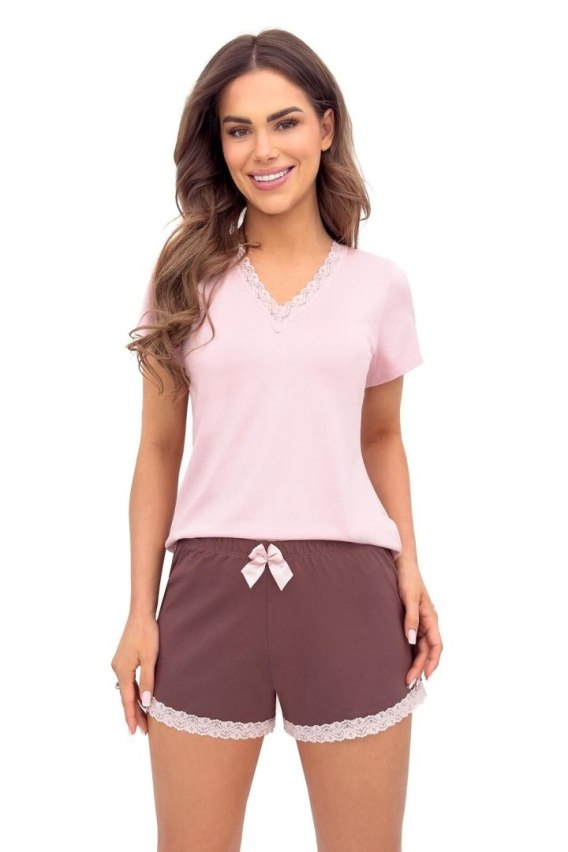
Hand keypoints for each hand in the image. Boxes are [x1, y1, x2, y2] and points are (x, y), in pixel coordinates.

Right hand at [111, 612, 158, 734]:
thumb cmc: (147, 633)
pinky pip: (128, 680)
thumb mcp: (151, 658)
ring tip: (142, 718)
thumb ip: (148, 681)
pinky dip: (133, 691)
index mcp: (122, 670)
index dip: (132, 716)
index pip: (127, 700)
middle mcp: (117, 668)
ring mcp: (119, 663)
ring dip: (134, 703)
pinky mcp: (124, 658)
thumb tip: (146, 703)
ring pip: (127, 689)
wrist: (141, 613)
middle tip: (141, 731)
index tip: (134, 732)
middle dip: (133, 713)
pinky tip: (138, 696)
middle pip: (126, 696)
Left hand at [395, 558, 442, 686]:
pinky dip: (411, 651)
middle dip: (419, 667)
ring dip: (416, 662)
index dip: (432, 663)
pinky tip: (402, 659)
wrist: (401, 562)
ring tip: (406, 677)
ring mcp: (420, 620)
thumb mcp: (409, 598)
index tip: (424, 677)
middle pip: (427, 650)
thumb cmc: (407, 578)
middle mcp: (428, 621)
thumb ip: (411, 619)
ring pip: (421, 647)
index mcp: (431, 618)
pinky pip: (414, 639)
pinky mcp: (411, 618)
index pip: (436, 646)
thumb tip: (412, 640)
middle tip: (407, 683)